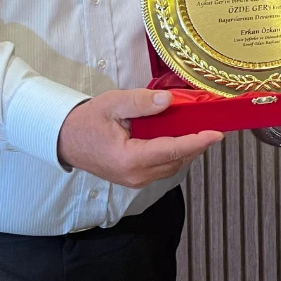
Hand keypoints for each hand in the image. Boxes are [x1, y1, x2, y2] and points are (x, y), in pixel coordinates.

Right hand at [57, 88, 222, 187]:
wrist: (64, 140)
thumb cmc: (85, 122)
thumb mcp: (112, 104)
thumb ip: (141, 102)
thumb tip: (168, 100)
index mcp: (129, 159)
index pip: (172, 150)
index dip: (197, 141)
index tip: (216, 133)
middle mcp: (135, 175)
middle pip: (177, 160)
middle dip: (197, 144)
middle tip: (212, 125)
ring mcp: (135, 180)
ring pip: (172, 166)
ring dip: (187, 149)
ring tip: (199, 129)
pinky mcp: (135, 178)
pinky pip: (163, 167)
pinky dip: (175, 153)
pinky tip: (179, 137)